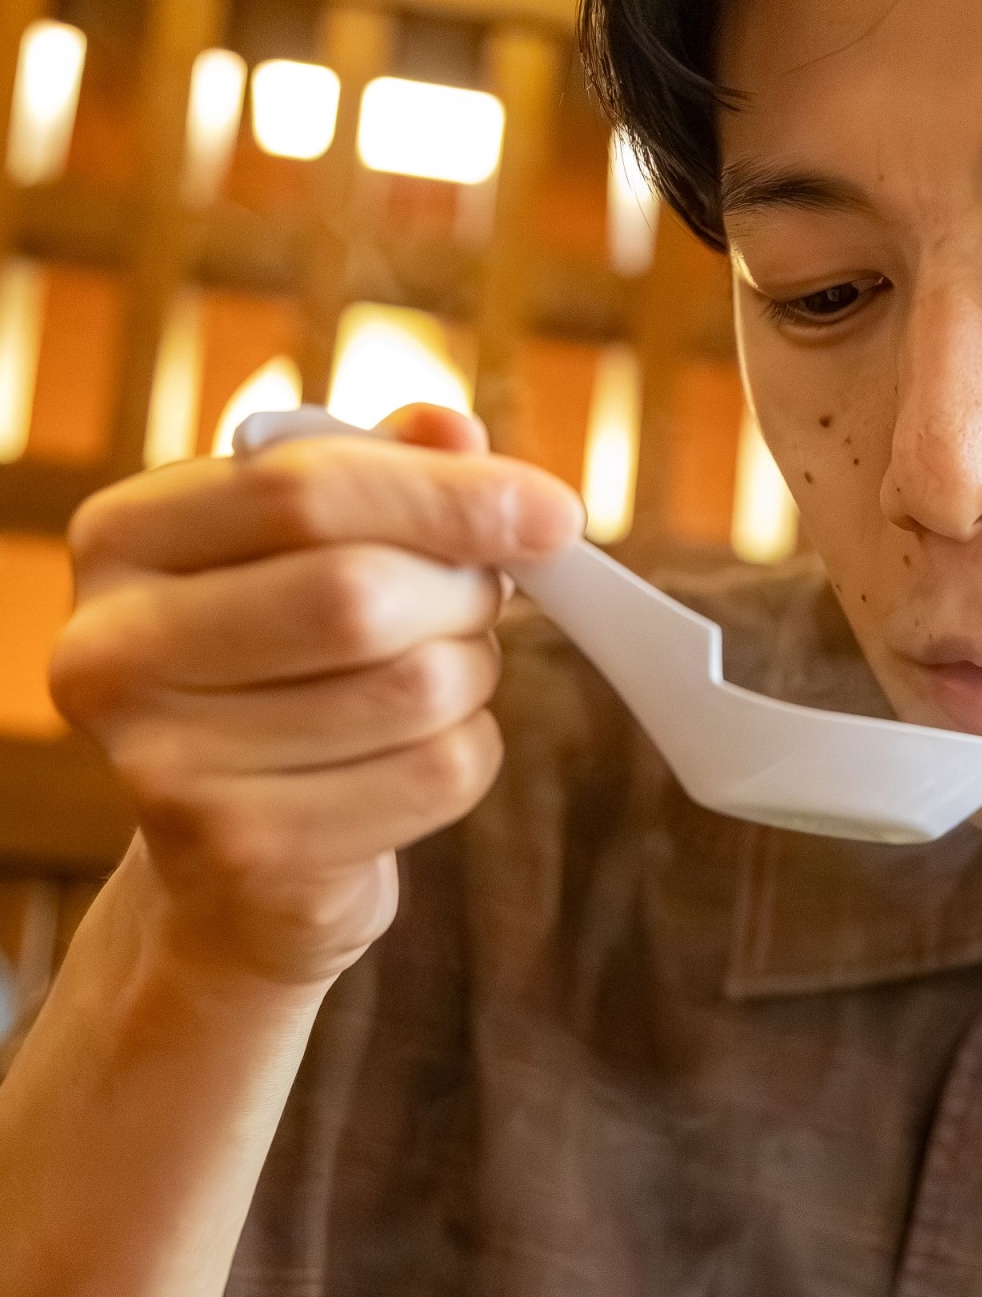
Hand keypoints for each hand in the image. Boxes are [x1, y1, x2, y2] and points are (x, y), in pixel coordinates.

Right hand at [51, 405, 582, 989]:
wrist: (230, 867)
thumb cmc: (283, 673)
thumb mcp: (310, 553)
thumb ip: (379, 473)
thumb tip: (454, 429)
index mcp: (120, 539)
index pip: (301, 485)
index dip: (448, 492)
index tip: (554, 512)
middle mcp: (112, 648)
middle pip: (358, 592)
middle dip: (461, 593)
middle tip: (479, 603)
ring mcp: (162, 763)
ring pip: (414, 687)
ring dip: (470, 676)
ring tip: (436, 681)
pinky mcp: (240, 852)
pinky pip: (436, 774)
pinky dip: (467, 756)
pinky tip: (416, 758)